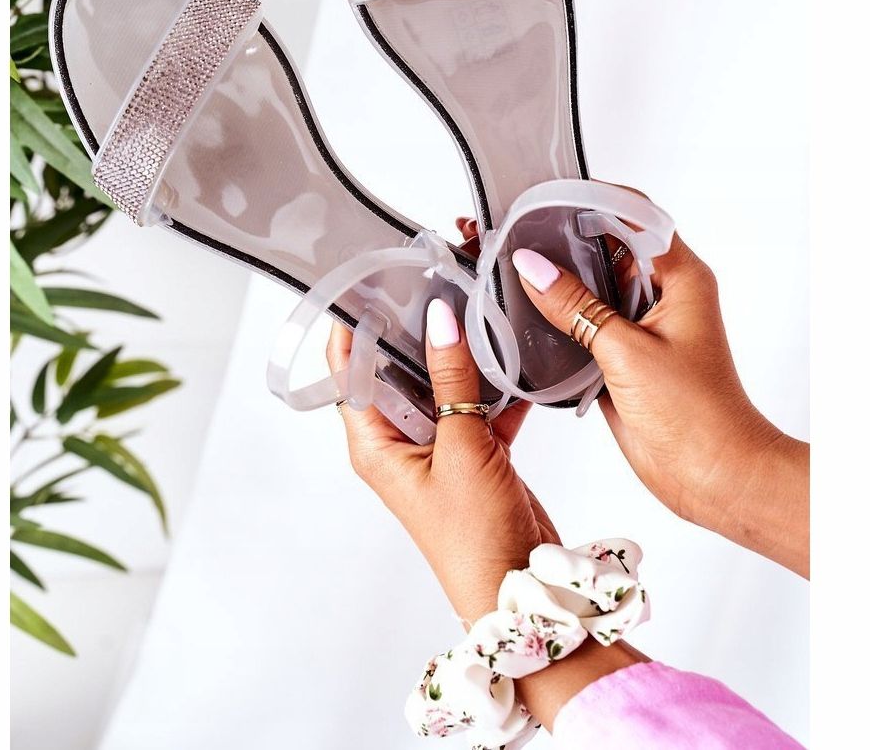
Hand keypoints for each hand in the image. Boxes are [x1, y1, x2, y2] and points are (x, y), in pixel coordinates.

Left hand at [327, 297, 644, 726]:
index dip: (353, 328)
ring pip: (442, 384)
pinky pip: (478, 405)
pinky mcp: (473, 452)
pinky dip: (496, 385)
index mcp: (375, 444)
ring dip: (460, 354)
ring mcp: (438, 446)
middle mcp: (400, 442)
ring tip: (476, 306)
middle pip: (398, 371)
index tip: (368, 283)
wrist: (520, 588)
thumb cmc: (474, 539)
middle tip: (434, 281)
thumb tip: (440, 319)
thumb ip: (453, 381)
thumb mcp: (462, 450)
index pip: (349, 372)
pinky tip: (516, 357)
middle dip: (416, 331)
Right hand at [500, 215, 807, 577]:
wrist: (713, 477)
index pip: (634, 215)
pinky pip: (583, 322)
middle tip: (512, 231)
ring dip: (554, 278)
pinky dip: (555, 315)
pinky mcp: (621, 355)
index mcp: (681, 277)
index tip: (545, 197)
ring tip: (507, 266)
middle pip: (606, 247)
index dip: (590, 199)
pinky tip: (520, 312)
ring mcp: (640, 325)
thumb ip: (576, 307)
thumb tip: (530, 265)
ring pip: (591, 286)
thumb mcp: (628, 353)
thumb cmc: (698, 417)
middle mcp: (662, 294)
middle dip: (560, 238)